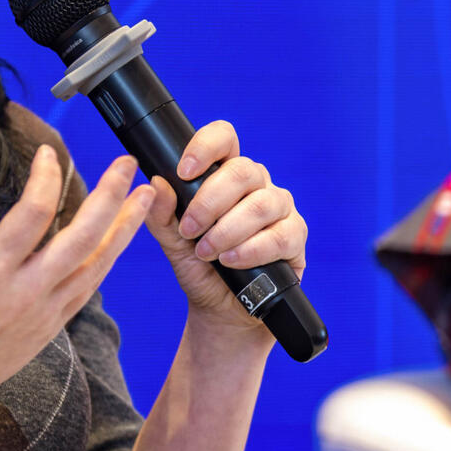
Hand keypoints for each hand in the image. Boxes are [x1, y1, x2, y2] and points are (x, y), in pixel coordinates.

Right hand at [0, 146, 153, 419]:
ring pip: (97, 264)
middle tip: (127, 163)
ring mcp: (45, 311)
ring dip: (125, 227)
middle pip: (83, 237)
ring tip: (146, 196)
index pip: (34, 213)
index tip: (49, 152)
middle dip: (110, 196)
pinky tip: (120, 237)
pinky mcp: (53, 326)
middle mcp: (25, 291)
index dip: (46, 177)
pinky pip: (89, 286)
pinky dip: (107, 258)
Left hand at [145, 120, 306, 333]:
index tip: (183, 172)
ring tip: (207, 252)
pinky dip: (250, 250)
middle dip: (210, 202)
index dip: (206, 147)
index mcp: (225, 175)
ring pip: (262, 204)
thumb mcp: (172, 243)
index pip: (224, 139)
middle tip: (190, 230)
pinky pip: (280, 236)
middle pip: (243, 170)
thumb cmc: (200, 269)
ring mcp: (280, 209)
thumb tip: (155, 183)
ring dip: (228, 230)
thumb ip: (161, 215)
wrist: (222, 312)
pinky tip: (232, 261)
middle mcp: (257, 185)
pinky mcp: (295, 237)